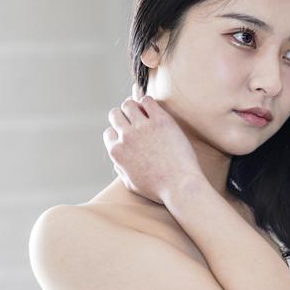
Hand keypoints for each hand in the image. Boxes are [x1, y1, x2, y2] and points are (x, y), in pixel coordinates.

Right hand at [103, 87, 204, 204]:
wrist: (180, 186)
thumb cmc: (159, 189)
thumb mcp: (131, 184)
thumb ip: (121, 170)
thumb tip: (117, 162)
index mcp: (117, 152)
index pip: (109, 132)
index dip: (119, 133)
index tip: (129, 134)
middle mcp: (126, 137)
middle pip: (115, 114)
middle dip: (124, 116)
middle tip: (136, 120)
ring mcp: (142, 127)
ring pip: (129, 104)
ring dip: (135, 106)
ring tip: (146, 113)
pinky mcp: (160, 120)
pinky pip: (148, 101)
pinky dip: (148, 102)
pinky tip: (156, 110)